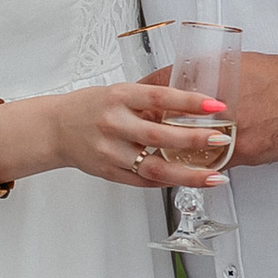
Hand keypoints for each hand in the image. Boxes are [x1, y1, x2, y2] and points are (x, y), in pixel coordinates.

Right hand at [0, 78, 230, 188]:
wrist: (55, 129)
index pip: (159, 97)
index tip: (216, 105)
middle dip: (195, 140)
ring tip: (215, 176)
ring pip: (154, 167)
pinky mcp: (109, 172)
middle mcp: (113, 124)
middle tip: (223, 140)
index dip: (189, 102)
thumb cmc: (91, 108)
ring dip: (188, 174)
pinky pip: (143, 181)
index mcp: (118, 98)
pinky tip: (189, 182)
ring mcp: (110, 152)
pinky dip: (168, 182)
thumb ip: (150, 102)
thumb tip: (191, 107)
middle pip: (159, 136)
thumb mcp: (119, 94)